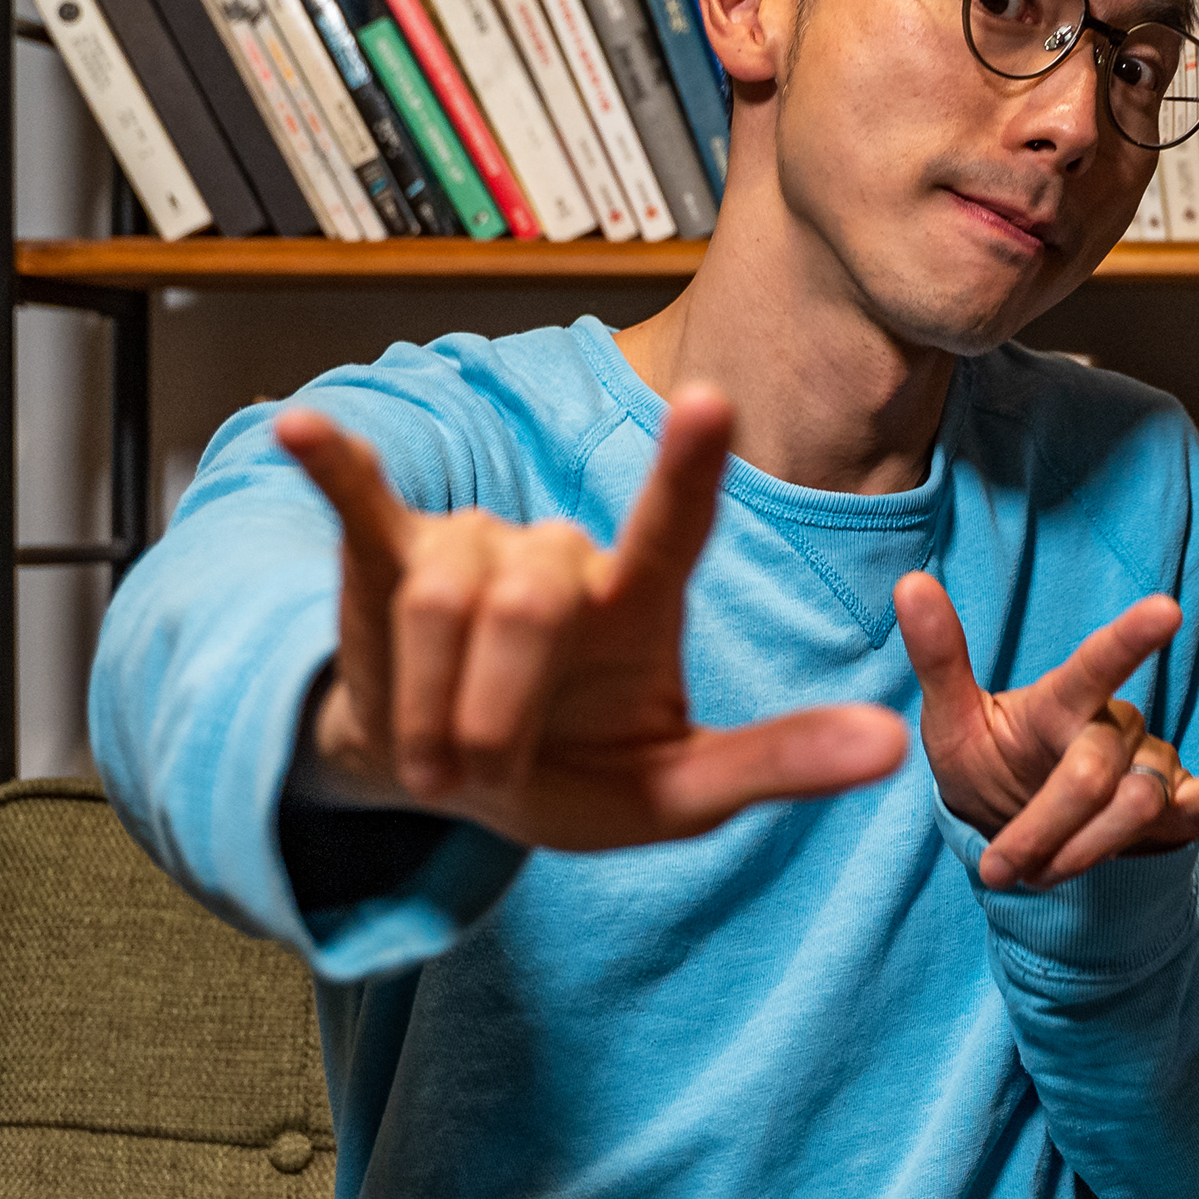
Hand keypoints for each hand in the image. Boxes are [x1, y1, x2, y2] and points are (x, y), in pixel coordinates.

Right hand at [277, 390, 908, 850]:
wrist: (454, 783)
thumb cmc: (576, 772)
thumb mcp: (680, 794)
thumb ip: (778, 765)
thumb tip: (893, 747)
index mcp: (639, 598)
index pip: (674, 524)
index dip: (689, 469)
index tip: (710, 404)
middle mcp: (561, 555)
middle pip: (530, 598)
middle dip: (494, 709)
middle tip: (479, 774)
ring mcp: (474, 547)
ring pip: (444, 598)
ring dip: (428, 704)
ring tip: (436, 754)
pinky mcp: (389, 555)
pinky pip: (362, 506)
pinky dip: (337, 469)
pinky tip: (306, 428)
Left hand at [893, 576, 1198, 890]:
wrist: (1019, 825)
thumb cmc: (988, 765)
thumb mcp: (953, 720)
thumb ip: (940, 657)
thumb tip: (909, 579)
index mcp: (1063, 701)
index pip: (1095, 666)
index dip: (1128, 640)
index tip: (1165, 610)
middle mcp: (1115, 724)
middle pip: (1097, 772)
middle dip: (1048, 825)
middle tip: (1003, 867)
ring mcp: (1148, 764)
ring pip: (1137, 804)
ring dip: (1088, 848)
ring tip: (1039, 876)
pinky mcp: (1174, 806)